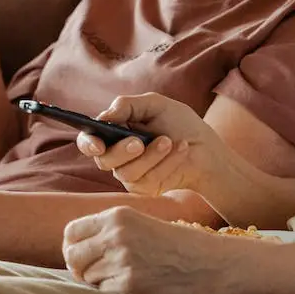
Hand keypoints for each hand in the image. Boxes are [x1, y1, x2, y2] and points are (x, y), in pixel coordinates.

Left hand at [63, 206, 235, 293]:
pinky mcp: (128, 284)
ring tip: (122, 273)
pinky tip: (133, 282)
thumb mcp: (140, 222)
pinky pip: (102, 291)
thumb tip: (71, 247)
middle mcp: (116, 235)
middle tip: (92, 270)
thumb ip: (108, 229)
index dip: (72, 244)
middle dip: (78, 266)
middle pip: (72, 256)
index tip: (81, 253)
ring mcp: (122, 260)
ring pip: (86, 276)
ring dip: (98, 279)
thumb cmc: (172, 242)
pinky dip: (112, 290)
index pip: (72, 231)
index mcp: (118, 215)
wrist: (204, 261)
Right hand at [76, 93, 220, 195]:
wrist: (206, 147)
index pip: (89, 142)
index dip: (88, 144)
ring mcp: (131, 175)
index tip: (98, 144)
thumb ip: (128, 105)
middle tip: (140, 142)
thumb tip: (105, 115)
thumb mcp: (156, 105)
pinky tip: (182, 149)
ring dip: (151, 155)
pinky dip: (167, 163)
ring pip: (128, 172)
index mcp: (114, 134)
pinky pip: (149, 180)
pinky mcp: (146, 188)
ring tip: (170, 141)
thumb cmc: (179, 123)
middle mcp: (117, 157)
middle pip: (105, 160)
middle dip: (122, 151)